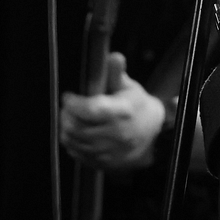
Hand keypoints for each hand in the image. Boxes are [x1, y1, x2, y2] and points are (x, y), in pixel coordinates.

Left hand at [60, 52, 165, 169]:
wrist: (153, 136)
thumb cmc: (138, 108)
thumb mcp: (130, 88)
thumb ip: (117, 74)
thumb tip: (114, 57)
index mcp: (123, 112)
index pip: (90, 109)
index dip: (74, 103)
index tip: (68, 96)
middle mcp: (116, 133)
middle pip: (77, 127)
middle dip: (66, 115)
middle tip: (67, 107)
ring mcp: (109, 150)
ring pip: (74, 141)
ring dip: (66, 128)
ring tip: (70, 118)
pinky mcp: (104, 162)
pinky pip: (77, 153)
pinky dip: (72, 142)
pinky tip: (77, 133)